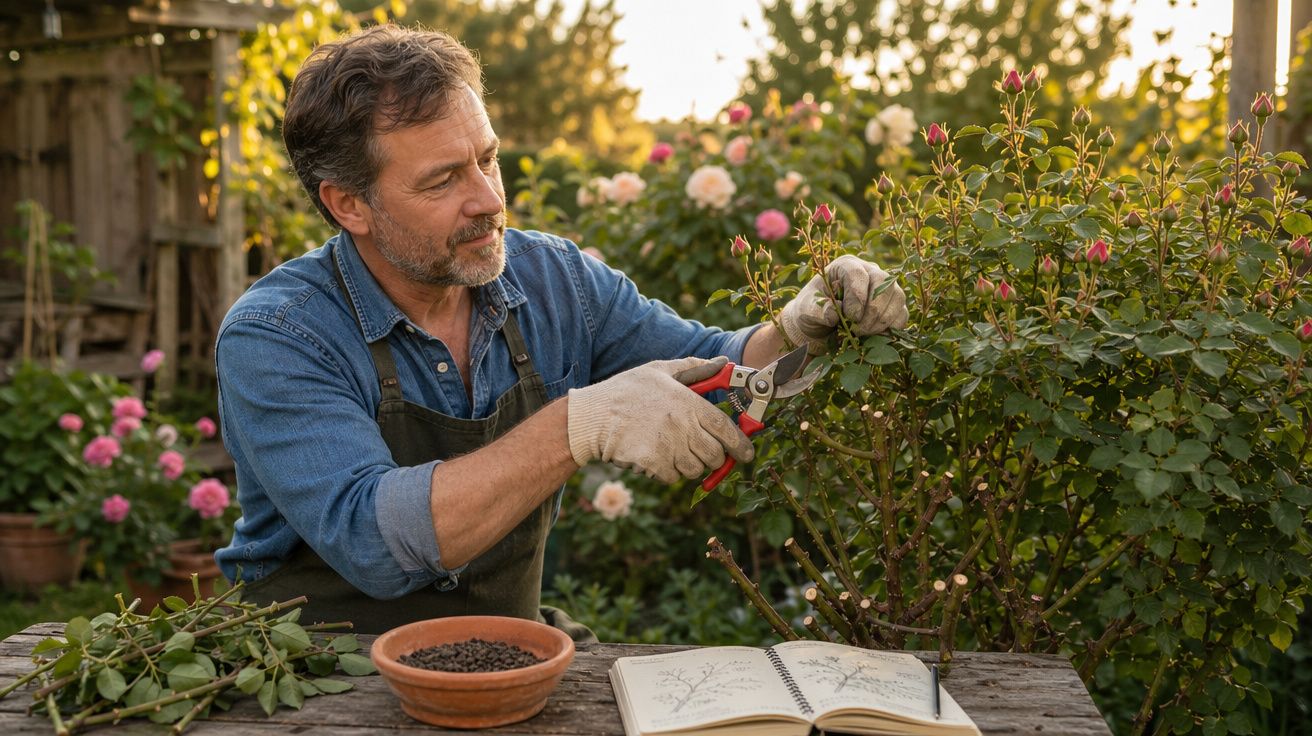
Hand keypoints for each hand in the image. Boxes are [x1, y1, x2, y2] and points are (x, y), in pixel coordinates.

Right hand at [566, 356, 753, 483]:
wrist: (591, 417)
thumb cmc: (626, 391)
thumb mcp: (660, 371)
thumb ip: (696, 368)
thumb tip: (724, 362)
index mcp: (688, 403)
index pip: (726, 430)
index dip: (741, 445)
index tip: (746, 454)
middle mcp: (682, 426)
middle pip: (715, 455)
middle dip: (714, 457)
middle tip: (703, 452)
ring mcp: (668, 447)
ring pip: (696, 469)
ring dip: (689, 464)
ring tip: (672, 449)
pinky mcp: (654, 464)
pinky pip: (673, 477)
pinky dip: (668, 472)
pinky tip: (654, 455)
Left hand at [778, 255, 907, 353]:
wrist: (820, 326)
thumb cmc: (811, 311)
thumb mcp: (805, 310)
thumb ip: (816, 309)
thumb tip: (833, 314)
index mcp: (845, 266)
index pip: (857, 273)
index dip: (856, 297)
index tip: (850, 317)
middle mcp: (869, 271)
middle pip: (883, 283)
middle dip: (872, 311)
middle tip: (857, 330)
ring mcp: (885, 288)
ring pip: (897, 298)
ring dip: (882, 321)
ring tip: (863, 334)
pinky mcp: (893, 306)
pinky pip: (902, 315)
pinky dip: (891, 328)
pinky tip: (874, 336)